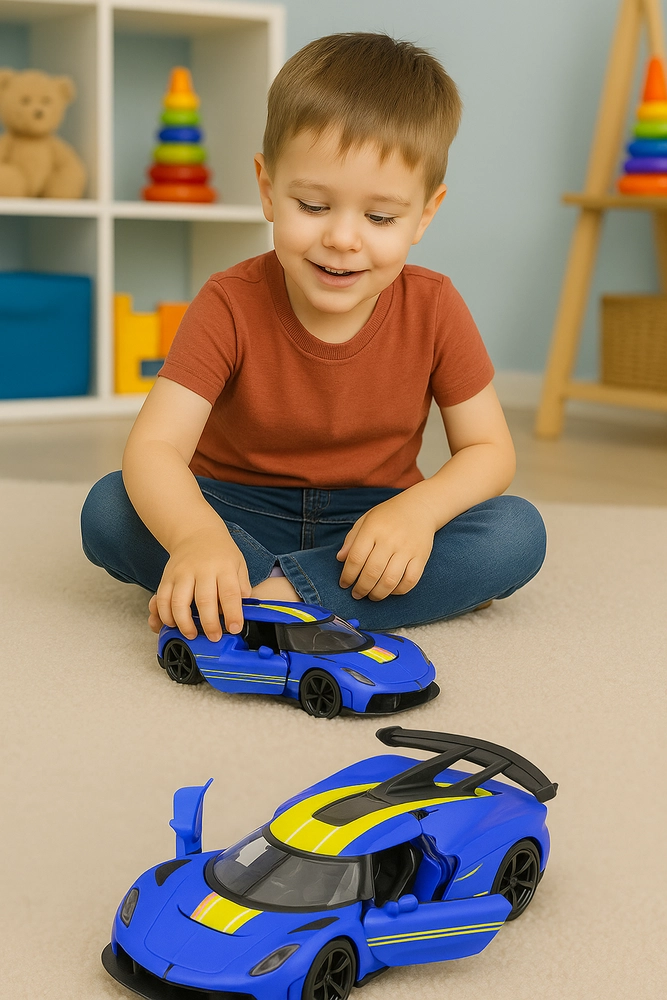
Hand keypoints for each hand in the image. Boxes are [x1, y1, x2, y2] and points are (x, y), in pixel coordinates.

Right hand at [149, 525, 250, 640]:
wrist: (196, 533)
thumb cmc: (220, 553)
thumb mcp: (238, 564)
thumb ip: (241, 587)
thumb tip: (244, 609)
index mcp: (224, 567)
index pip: (230, 593)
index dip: (232, 614)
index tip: (234, 629)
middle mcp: (202, 569)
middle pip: (204, 600)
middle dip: (209, 624)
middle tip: (214, 637)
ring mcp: (182, 573)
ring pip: (178, 602)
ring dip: (184, 623)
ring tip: (191, 635)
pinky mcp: (167, 577)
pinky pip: (162, 599)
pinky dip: (165, 615)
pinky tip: (172, 624)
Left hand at [336, 492, 436, 600]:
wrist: (419, 507)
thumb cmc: (388, 516)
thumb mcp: (365, 520)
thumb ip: (351, 539)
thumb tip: (340, 559)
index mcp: (373, 529)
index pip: (356, 558)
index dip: (347, 575)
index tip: (344, 584)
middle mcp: (390, 539)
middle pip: (372, 572)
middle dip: (361, 588)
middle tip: (357, 594)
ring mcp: (407, 549)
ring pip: (390, 580)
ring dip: (378, 594)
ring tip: (371, 596)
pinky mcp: (421, 556)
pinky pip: (410, 581)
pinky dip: (398, 591)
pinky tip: (390, 590)